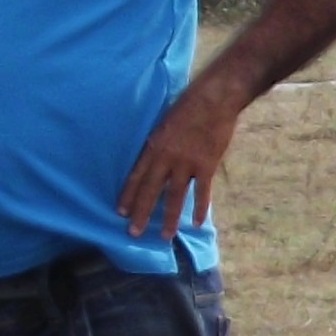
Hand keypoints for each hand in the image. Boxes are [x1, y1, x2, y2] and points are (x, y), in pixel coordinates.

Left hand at [117, 80, 247, 240]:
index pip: (136, 176)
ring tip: (165, 236)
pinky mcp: (206, 165)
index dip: (128, 195)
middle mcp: (166, 158)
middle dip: (142, 213)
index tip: (120, 213)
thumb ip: (160, 142)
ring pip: (175, 196)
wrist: (214, 99)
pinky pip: (202, 191)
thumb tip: (156, 157)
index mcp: (153, 146)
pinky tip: (196, 222)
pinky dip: (200, 208)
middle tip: (134, 233)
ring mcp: (187, 163)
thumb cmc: (188, 105)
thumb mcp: (163, 122)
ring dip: (170, 217)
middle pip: (151, 190)